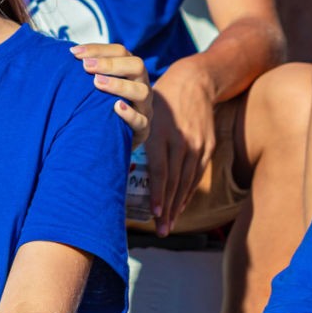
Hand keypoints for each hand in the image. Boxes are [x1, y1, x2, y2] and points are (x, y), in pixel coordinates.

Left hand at [71, 42, 152, 147]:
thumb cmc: (102, 105)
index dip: (98, 50)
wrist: (117, 138)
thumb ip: (88, 72)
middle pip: (136, 66)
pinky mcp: (143, 129)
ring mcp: (144, 107)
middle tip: (86, 66)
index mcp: (130, 71)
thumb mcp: (97, 86)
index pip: (121, 52)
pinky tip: (115, 107)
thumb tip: (67, 54)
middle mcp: (141, 85)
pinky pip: (141, 120)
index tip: (74, 53)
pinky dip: (129, 113)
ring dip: (119, 85)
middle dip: (110, 64)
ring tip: (97, 83)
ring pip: (141, 91)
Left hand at [145, 61, 217, 235]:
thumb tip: (103, 154)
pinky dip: (188, 193)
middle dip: (168, 209)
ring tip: (168, 226)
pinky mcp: (208, 147)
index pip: (161, 170)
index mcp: (162, 133)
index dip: (158, 194)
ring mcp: (197, 145)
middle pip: (175, 181)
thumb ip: (128, 131)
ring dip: (178, 206)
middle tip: (160, 231)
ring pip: (188, 181)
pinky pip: (197, 175)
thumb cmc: (158, 99)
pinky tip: (179, 207)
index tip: (154, 214)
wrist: (195, 82)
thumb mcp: (141, 109)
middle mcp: (182, 141)